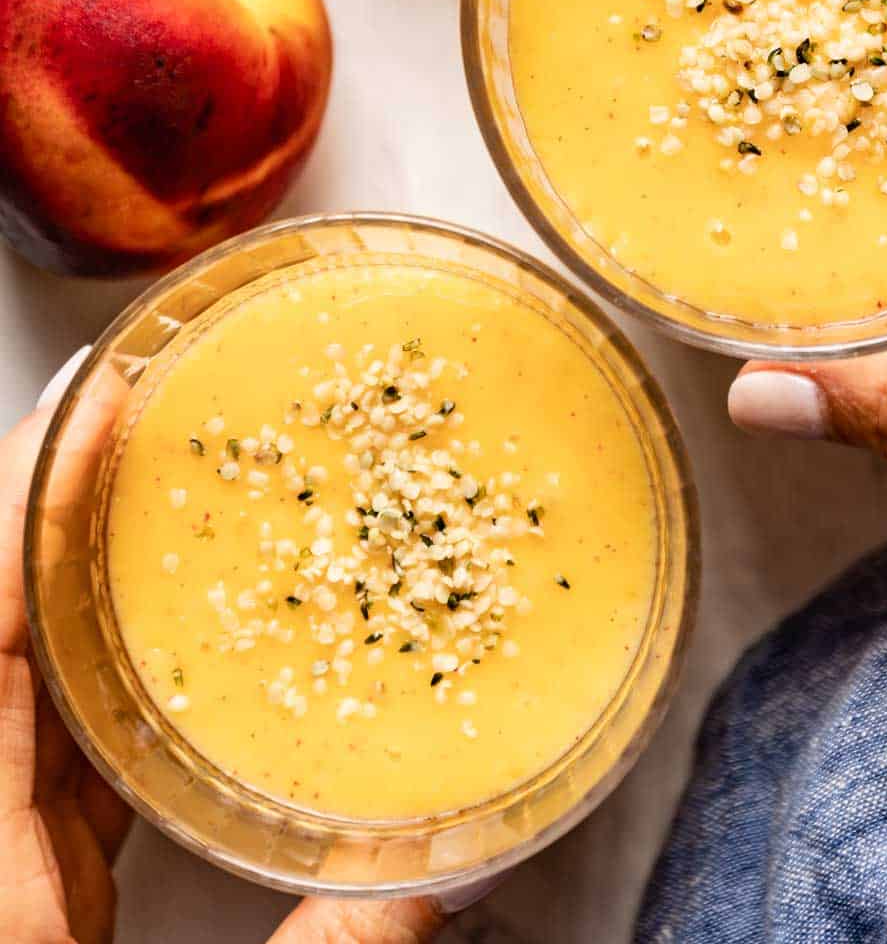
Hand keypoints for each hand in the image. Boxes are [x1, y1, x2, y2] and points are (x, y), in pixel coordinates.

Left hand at [0, 373, 480, 942]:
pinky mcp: (18, 891)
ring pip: (17, 688)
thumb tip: (430, 882)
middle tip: (140, 421)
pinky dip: (95, 684)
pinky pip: (44, 756)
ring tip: (159, 503)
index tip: (92, 408)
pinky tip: (159, 653)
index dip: (25, 506)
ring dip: (77, 586)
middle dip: (55, 513)